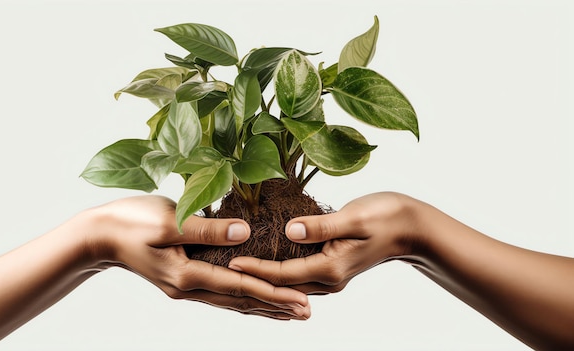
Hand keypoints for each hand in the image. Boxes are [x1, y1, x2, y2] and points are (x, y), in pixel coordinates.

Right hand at [86, 195, 310, 319]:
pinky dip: (241, 297)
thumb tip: (245, 235)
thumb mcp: (168, 221)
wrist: (99, 235)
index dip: (272, 292)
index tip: (301, 299)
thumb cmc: (130, 222)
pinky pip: (219, 292)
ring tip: (288, 312)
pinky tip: (251, 297)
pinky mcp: (181, 278)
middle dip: (275, 306)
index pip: (239, 285)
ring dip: (261, 306)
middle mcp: (188, 287)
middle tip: (307, 312)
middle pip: (240, 300)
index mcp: (187, 274)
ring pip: (231, 301)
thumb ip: (206, 229)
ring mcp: (184, 286)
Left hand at [228, 192, 417, 293]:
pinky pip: (299, 273)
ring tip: (238, 266)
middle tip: (224, 269)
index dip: (255, 268)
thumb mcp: (354, 217)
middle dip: (253, 277)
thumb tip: (289, 230)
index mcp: (330, 268)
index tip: (229, 262)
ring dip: (265, 275)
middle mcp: (328, 278)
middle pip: (282, 284)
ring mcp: (331, 275)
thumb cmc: (387, 217)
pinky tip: (266, 259)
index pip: (282, 273)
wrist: (413, 228)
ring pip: (289, 281)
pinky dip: (280, 269)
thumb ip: (321, 226)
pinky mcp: (332, 266)